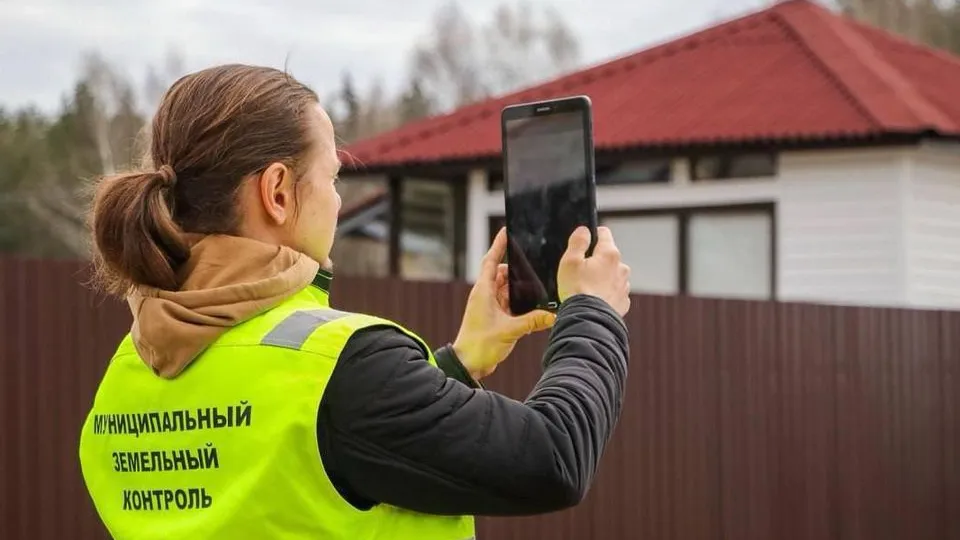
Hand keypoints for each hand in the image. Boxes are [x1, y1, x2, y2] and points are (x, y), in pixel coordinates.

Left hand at [452, 228, 555, 379]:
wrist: (468, 364)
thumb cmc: (479, 345)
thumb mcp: (509, 330)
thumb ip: (532, 321)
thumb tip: (553, 315)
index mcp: (483, 291)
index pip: (491, 261)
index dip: (499, 245)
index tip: (507, 231)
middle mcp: (486, 295)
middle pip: (503, 274)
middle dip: (517, 269)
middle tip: (534, 263)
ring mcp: (490, 306)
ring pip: (508, 289)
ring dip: (520, 288)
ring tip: (537, 284)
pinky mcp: (495, 317)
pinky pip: (510, 303)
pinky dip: (520, 302)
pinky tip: (533, 304)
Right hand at [557, 226, 631, 315]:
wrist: (587, 320)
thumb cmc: (578, 292)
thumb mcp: (570, 261)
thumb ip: (578, 242)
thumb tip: (584, 231)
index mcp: (609, 254)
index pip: (604, 233)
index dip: (592, 235)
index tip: (585, 242)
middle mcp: (621, 268)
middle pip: (608, 256)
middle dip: (596, 260)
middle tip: (581, 271)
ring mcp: (624, 285)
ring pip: (612, 275)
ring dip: (602, 278)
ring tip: (587, 288)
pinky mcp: (623, 301)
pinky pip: (614, 292)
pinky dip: (606, 293)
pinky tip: (594, 299)